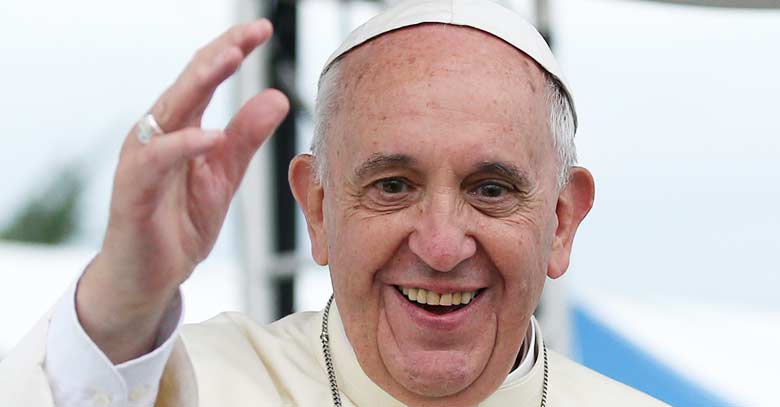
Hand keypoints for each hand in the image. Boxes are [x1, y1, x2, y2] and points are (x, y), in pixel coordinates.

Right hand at [76, 19, 288, 362]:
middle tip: (249, 32)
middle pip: (188, 82)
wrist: (149, 276)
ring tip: (231, 60)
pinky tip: (210, 136)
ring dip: (199, 83)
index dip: (231, 50)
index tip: (262, 30)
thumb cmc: (180, 221)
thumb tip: (277, 96)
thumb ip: (247, 136)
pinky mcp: (133, 190)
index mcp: (180, 126)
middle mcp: (157, 133)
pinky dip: (183, 146)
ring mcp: (142, 159)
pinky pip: (156, 161)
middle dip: (219, 53)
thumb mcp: (224, 175)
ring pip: (168, 110)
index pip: (205, 77)